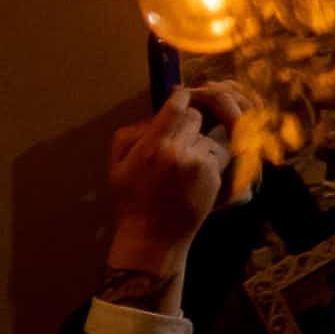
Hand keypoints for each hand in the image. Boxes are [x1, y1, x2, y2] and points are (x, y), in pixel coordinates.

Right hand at [107, 81, 248, 271]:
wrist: (152, 236)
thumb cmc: (131, 200)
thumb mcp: (118, 166)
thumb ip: (131, 135)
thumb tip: (155, 115)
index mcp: (151, 146)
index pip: (175, 107)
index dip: (180, 98)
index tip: (181, 97)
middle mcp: (177, 152)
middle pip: (194, 118)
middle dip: (187, 124)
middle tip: (178, 138)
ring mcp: (199, 164)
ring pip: (207, 137)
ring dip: (198, 144)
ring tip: (183, 166)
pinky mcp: (214, 176)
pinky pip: (217, 155)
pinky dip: (208, 161)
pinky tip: (193, 177)